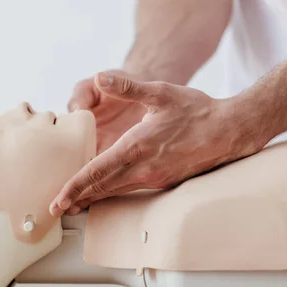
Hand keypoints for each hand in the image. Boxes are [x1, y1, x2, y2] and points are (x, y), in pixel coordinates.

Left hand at [50, 73, 263, 216]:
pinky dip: (112, 194)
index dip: (75, 186)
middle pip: (102, 188)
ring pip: (115, 192)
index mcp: (137, 146)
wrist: (230, 131)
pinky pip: (130, 190)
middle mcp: (144, 167)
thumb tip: (100, 77)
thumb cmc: (196, 110)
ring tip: (73, 205)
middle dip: (77, 198)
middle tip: (56, 209)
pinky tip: (103, 194)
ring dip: (93, 199)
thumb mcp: (161, 92)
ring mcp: (155, 178)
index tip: (58, 199)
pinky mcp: (163, 181)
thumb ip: (128, 86)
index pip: (98, 171)